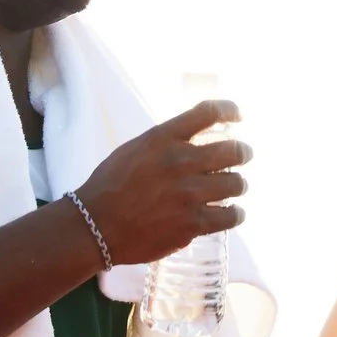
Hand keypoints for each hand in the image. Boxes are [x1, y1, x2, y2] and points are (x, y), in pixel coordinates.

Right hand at [74, 100, 248, 266]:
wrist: (94, 226)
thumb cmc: (109, 186)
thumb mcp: (135, 149)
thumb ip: (165, 142)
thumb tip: (194, 140)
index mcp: (163, 138)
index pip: (208, 112)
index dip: (230, 110)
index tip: (238, 116)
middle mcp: (180, 161)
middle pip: (233, 150)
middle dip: (242, 152)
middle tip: (243, 156)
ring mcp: (188, 194)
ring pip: (236, 183)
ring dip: (238, 184)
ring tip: (235, 187)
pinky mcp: (191, 223)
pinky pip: (230, 216)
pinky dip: (235, 214)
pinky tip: (233, 213)